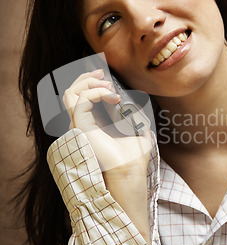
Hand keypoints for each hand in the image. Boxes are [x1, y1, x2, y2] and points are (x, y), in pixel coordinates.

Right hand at [63, 69, 151, 243]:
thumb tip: (134, 104)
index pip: (81, 99)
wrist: (129, 171)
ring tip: (108, 84)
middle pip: (71, 93)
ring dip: (88, 82)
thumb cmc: (133, 158)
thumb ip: (134, 117)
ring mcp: (79, 125)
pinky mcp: (80, 125)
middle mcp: (82, 124)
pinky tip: (113, 96)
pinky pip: (82, 99)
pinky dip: (97, 91)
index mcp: (92, 125)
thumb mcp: (137, 131)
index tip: (107, 77)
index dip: (89, 83)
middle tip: (102, 73)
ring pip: (70, 93)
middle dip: (85, 78)